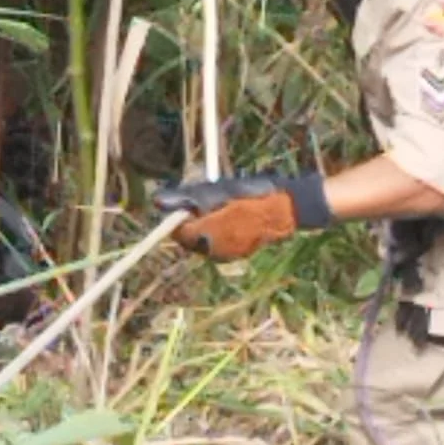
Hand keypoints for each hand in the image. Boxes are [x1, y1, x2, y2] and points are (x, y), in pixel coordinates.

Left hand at [154, 171, 331, 260]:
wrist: (287, 209)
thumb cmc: (250, 194)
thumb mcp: (216, 190)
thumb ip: (186, 198)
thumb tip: (157, 201)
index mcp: (207, 235)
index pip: (176, 231)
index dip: (176, 215)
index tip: (182, 201)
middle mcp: (215, 250)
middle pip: (188, 238)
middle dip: (188, 221)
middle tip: (198, 201)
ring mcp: (228, 254)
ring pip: (202, 242)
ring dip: (201, 226)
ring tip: (214, 206)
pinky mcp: (239, 253)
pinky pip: (217, 244)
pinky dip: (215, 232)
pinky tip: (225, 216)